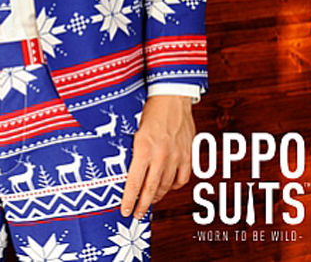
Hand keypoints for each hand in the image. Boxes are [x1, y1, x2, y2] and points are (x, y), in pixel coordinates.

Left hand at [120, 94, 194, 218]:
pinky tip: (166, 186)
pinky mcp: (187, 155)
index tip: (125, 212)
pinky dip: (173, 186)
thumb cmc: (149, 110)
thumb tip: (123, 170)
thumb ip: (132, 151)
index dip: (129, 200)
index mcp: (143, 149)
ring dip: (156, 196)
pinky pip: (181, 179)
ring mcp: (176, 157)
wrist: (172, 96)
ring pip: (166, 187)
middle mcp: (160, 156)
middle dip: (142, 206)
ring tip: (149, 200)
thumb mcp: (133, 129)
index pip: (134, 183)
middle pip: (150, 190)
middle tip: (136, 215)